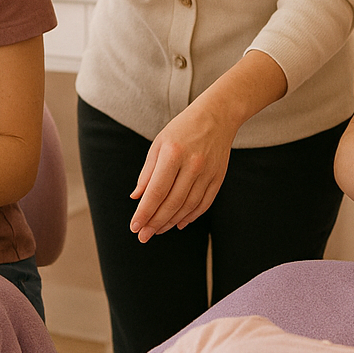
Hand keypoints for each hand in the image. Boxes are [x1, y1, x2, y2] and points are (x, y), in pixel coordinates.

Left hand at [129, 104, 237, 241]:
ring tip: (157, 230)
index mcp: (173, 153)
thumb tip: (137, 197)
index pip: (156, 191)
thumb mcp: (159, 143)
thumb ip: (147, 172)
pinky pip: (204, 203)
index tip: (134, 226)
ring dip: (171, 222)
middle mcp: (192, 164)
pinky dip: (190, 216)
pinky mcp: (219, 177)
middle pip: (172, 203)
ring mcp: (208, 172)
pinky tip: (178, 223)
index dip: (144, 212)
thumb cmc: (183, 128)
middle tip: (143, 236)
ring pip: (188, 206)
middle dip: (155, 223)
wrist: (218, 115)